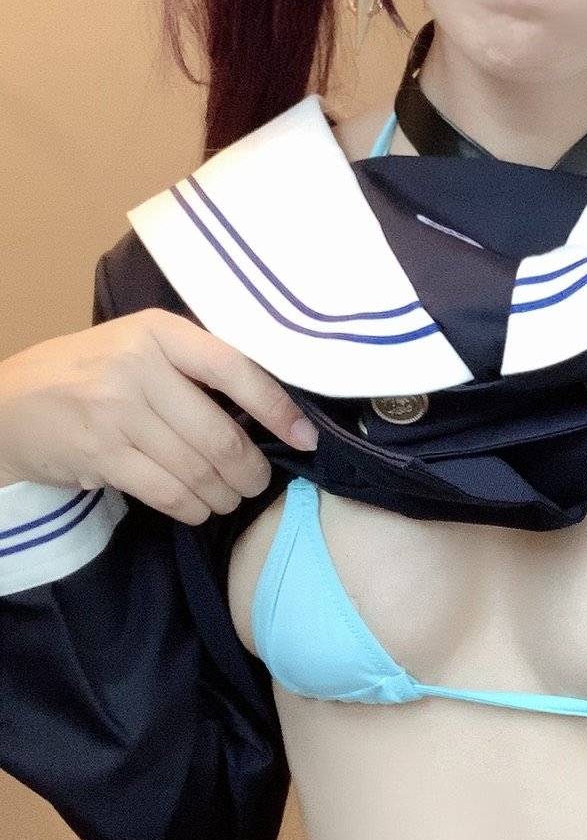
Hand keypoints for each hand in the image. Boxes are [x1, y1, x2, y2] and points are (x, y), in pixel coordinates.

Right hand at [0, 310, 317, 525]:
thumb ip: (192, 365)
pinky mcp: (100, 452)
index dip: (277, 407)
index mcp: (159, 331)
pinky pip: (166, 491)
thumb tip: (270, 405)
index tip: (304, 437)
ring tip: (228, 498)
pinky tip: (198, 508)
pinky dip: (192, 507)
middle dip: (249, 469)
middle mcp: (138, 364)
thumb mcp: (138, 347)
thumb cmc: (90, 374)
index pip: (235, 367)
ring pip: (197, 467)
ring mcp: (116, 409)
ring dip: (223, 493)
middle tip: (257, 482)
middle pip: (219, 432)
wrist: (11, 403)